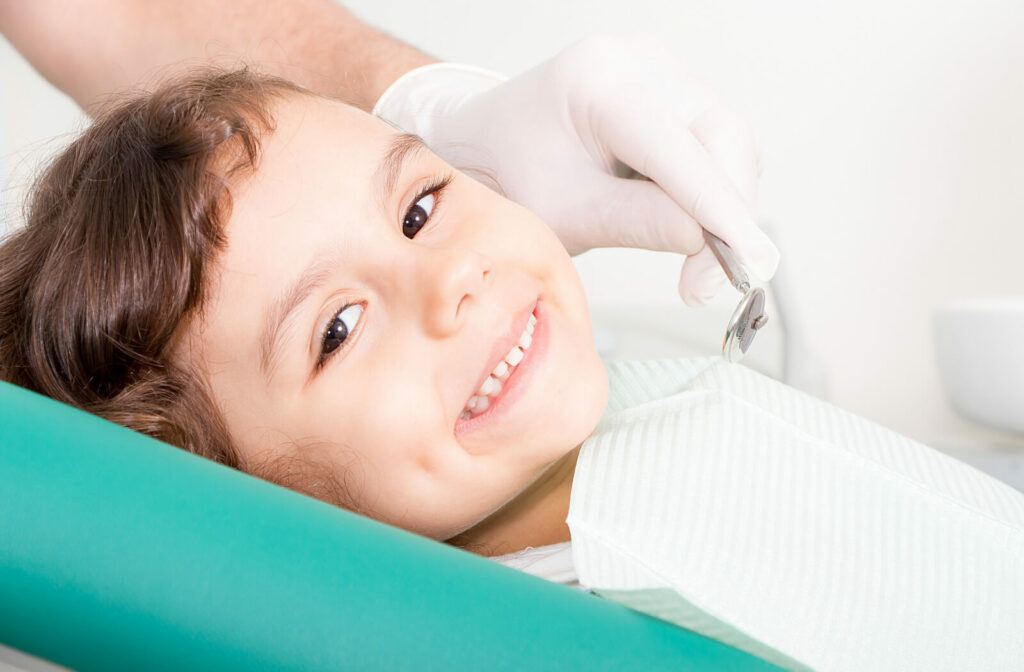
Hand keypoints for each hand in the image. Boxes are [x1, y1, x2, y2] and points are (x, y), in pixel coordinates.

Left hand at [373, 34, 778, 306]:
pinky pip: (718, 142)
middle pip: (720, 134)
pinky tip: (685, 222)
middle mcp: (635, 59)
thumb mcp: (562, 215)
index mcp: (594, 79)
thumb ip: (635, 224)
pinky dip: (714, 190)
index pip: (676, 146)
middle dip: (728, 213)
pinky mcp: (672, 91)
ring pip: (729, 140)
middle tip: (713, 282)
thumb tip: (707, 241)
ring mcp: (658, 69)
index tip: (749, 259)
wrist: (484, 146)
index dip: (719, 206)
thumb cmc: (508, 174)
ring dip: (726, 206)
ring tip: (696, 266)